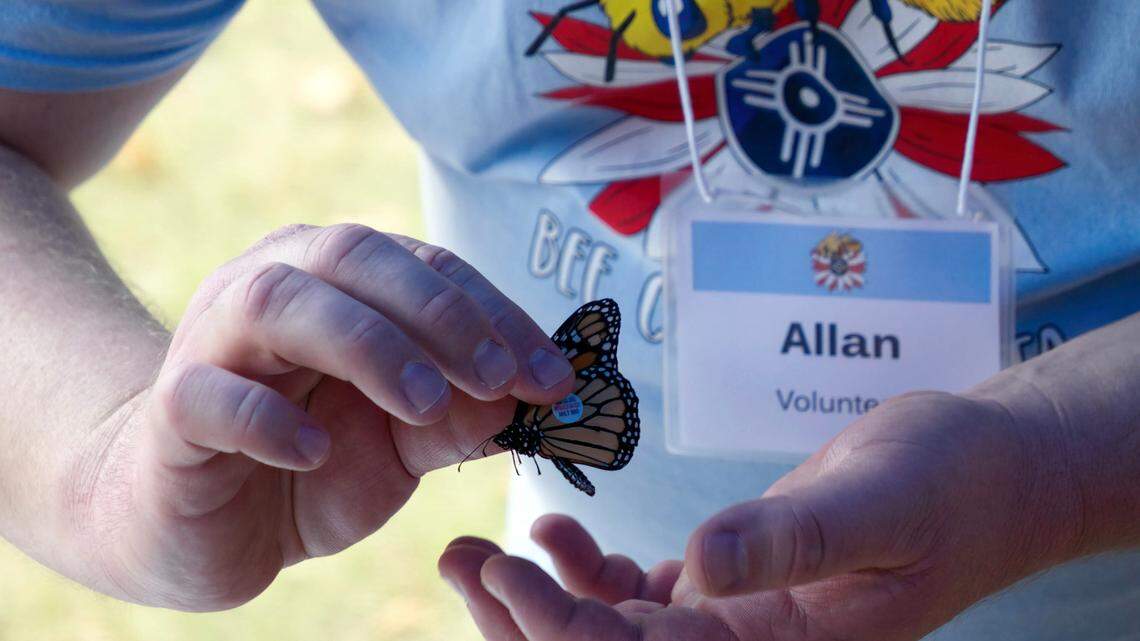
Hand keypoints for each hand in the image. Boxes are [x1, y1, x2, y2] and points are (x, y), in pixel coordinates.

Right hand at [74, 223, 574, 610]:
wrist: (204, 520)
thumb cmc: (311, 460)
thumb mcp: (404, 442)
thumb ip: (460, 416)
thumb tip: (532, 397)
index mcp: (338, 280)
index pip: (427, 267)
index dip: (496, 315)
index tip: (552, 377)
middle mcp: (273, 286)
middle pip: (355, 256)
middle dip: (441, 315)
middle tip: (499, 379)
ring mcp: (212, 341)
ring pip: (278, 301)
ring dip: (366, 346)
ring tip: (423, 405)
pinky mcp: (172, 411)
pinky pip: (210, 395)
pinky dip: (268, 419)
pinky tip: (314, 451)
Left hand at [440, 391, 1081, 639]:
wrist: (981, 472)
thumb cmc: (950, 485)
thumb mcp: (881, 505)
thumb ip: (795, 539)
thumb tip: (702, 567)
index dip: (565, 631)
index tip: (506, 575)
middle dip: (527, 622)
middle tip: (460, 562)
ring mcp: (734, 623)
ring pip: (613, 629)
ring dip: (543, 595)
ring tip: (483, 546)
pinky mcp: (730, 587)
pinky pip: (639, 595)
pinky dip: (589, 571)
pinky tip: (557, 531)